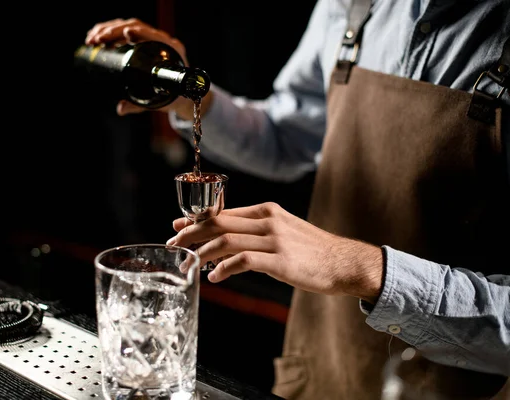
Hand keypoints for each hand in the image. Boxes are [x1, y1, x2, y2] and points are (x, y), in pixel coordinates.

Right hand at [84, 18, 194, 116]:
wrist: (181, 94)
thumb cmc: (173, 97)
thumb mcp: (156, 102)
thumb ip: (137, 105)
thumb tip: (120, 109)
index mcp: (173, 52)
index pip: (155, 36)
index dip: (140, 32)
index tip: (126, 33)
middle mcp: (164, 43)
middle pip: (138, 27)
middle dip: (115, 30)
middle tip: (98, 40)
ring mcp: (154, 39)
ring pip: (130, 26)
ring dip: (109, 29)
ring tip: (92, 39)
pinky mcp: (144, 40)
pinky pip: (127, 30)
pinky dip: (110, 30)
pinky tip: (97, 35)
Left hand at [167, 202, 384, 302]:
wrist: (343, 262)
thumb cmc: (311, 251)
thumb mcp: (282, 232)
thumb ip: (254, 232)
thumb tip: (224, 240)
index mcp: (266, 211)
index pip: (222, 212)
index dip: (196, 220)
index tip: (178, 228)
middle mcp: (267, 221)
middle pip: (218, 222)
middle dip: (190, 234)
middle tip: (173, 246)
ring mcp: (274, 239)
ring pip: (226, 240)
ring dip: (201, 254)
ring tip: (188, 266)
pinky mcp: (281, 260)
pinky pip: (243, 260)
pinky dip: (224, 268)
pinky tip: (215, 277)